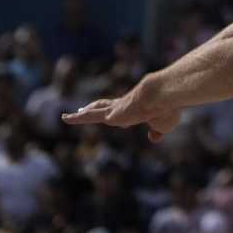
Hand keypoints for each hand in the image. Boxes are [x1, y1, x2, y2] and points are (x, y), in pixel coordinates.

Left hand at [62, 76, 182, 142]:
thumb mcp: (165, 125)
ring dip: (83, 114)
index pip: (125, 111)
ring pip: (95, 111)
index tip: (119, 121)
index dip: (119, 115)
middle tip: (86, 110)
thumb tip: (153, 137)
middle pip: (106, 106)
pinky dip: (77, 118)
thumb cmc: (166, 109)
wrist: (161, 95)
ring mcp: (116, 109)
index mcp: (138, 108)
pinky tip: (66, 118)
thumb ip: (159, 132)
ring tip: (69, 116)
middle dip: (96, 109)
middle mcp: (125, 106)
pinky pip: (89, 116)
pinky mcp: (110, 114)